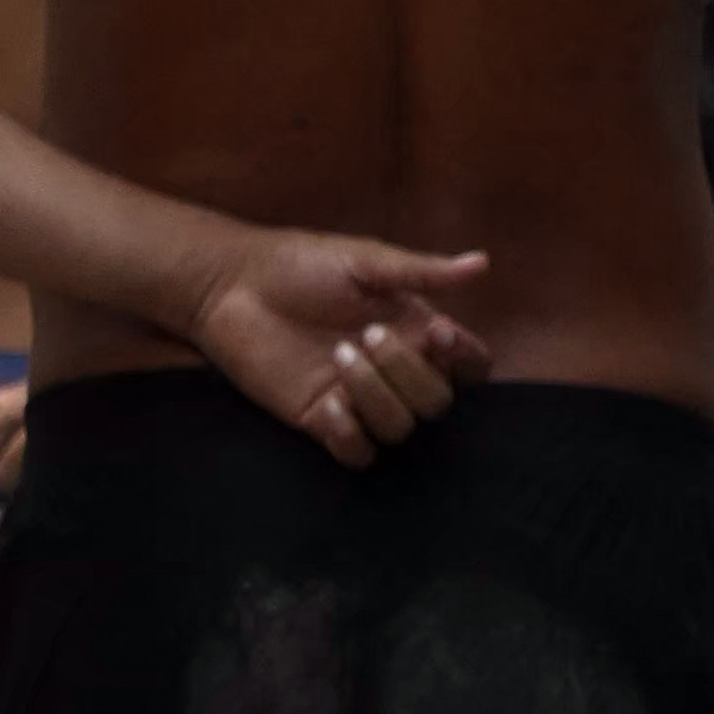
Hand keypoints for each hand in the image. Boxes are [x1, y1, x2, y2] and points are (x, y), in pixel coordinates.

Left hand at [189, 233, 491, 462]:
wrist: (231, 284)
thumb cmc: (299, 264)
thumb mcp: (364, 260)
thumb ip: (422, 270)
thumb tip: (483, 263)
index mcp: (415, 332)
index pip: (469, 365)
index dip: (464, 359)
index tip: (435, 334)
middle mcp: (395, 371)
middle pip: (438, 402)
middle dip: (408, 372)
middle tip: (366, 335)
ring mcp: (359, 399)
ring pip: (400, 428)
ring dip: (375, 395)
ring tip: (337, 355)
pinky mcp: (322, 420)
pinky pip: (358, 453)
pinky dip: (351, 436)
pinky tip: (329, 403)